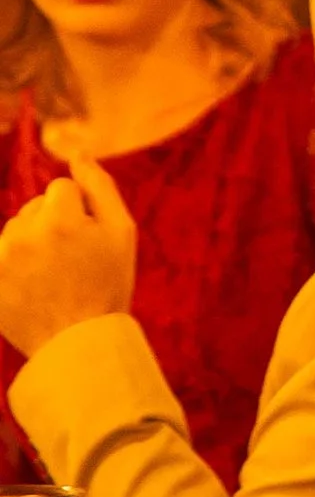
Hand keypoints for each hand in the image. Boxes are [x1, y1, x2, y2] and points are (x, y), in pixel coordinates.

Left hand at [0, 140, 138, 356]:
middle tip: (71, 265)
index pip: (61, 189)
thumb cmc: (106, 284)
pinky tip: (32, 286)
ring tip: (50, 277)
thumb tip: (78, 152)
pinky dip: (14, 264)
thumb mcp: (121, 232)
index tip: (87, 244)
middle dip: (51, 226)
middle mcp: (23, 234)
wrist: (78, 343)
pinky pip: (2, 253)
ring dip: (31, 244)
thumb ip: (100, 186)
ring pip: (16, 230)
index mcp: (59, 219)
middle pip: (35, 208)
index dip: (79, 214)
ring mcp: (0, 258)